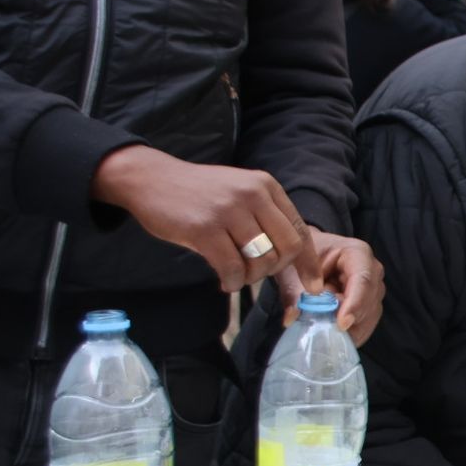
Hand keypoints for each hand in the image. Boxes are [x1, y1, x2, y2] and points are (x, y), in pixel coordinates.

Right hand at [91, 145, 319, 293]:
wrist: (151, 179)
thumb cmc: (200, 193)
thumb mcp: (240, 192)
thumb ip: (266, 217)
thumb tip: (294, 258)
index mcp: (266, 186)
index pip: (300, 230)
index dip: (309, 263)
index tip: (313, 286)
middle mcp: (252, 195)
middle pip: (287, 248)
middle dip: (276, 269)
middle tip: (257, 274)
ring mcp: (228, 211)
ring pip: (261, 260)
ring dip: (251, 278)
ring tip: (237, 276)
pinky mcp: (204, 229)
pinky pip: (232, 268)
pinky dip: (232, 281)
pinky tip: (225, 281)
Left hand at [274, 230, 384, 342]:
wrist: (304, 257)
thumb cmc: (300, 257)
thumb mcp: (291, 271)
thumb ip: (292, 293)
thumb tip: (292, 317)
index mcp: (356, 253)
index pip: (363, 280)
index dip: (355, 303)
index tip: (342, 324)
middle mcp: (371, 271)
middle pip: (370, 300)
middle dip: (351, 318)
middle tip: (325, 329)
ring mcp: (372, 289)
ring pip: (370, 315)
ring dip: (350, 328)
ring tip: (325, 330)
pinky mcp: (368, 304)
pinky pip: (366, 323)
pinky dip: (350, 333)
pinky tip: (332, 336)